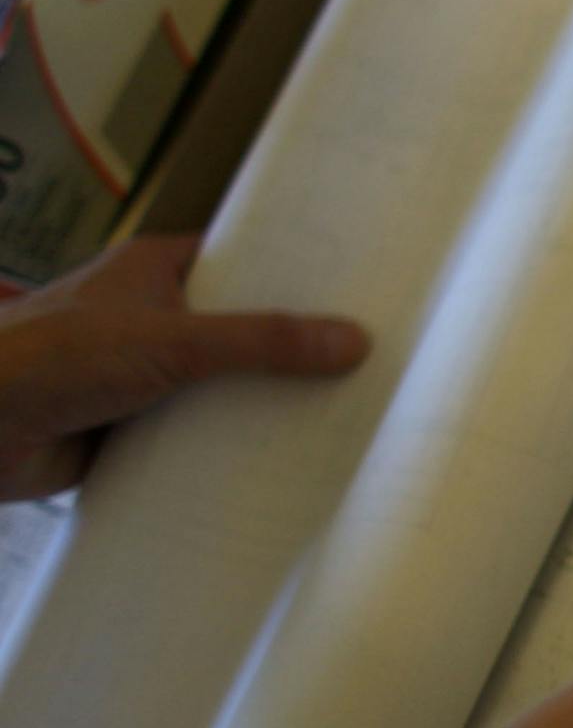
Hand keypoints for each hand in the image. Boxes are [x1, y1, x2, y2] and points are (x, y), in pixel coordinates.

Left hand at [0, 236, 370, 499]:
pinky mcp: (130, 429)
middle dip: (289, 349)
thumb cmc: (53, 358)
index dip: (295, 274)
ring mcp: (141, 376)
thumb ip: (262, 342)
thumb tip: (352, 340)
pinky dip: (227, 449)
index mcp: (154, 271)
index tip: (356, 290)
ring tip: (342, 413)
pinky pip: (195, 436)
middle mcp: (150, 318)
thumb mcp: (174, 339)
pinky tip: (281, 464)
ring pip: (219, 386)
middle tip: (366, 359)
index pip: (242, 263)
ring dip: (260, 404)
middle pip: (238, 330)